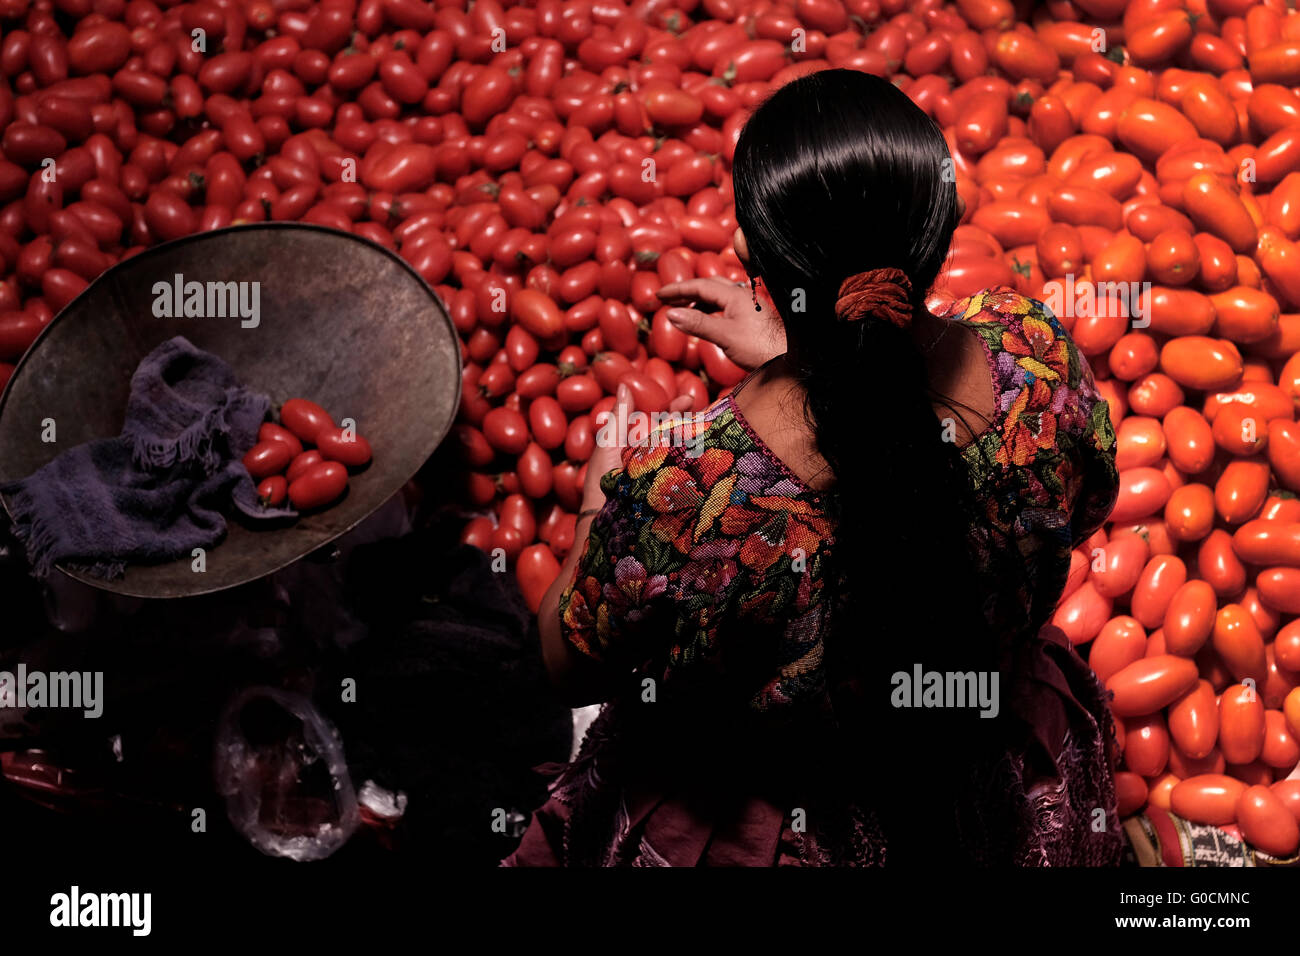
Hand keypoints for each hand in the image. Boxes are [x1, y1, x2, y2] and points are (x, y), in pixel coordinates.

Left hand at [582, 383, 695, 513]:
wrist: (606, 518)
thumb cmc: (602, 480)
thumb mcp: (609, 443)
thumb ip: (620, 416)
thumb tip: (624, 385)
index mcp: (634, 443)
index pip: (657, 420)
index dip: (672, 408)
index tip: (688, 399)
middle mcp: (649, 456)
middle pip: (672, 432)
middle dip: (686, 419)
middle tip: (699, 406)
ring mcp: (660, 472)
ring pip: (679, 449)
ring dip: (693, 437)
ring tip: (707, 424)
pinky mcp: (669, 488)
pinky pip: (683, 469)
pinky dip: (694, 458)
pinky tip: (706, 449)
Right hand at [657, 277, 786, 372]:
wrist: (787, 361)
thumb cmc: (759, 349)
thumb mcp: (725, 336)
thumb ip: (698, 323)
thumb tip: (670, 313)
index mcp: (735, 295)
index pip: (700, 285)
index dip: (677, 289)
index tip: (659, 294)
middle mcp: (742, 294)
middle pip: (708, 285)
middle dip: (686, 291)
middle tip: (667, 299)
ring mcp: (749, 304)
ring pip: (718, 294)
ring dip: (698, 299)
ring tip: (682, 310)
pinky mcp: (752, 315)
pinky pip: (725, 304)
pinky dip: (709, 308)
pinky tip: (705, 319)